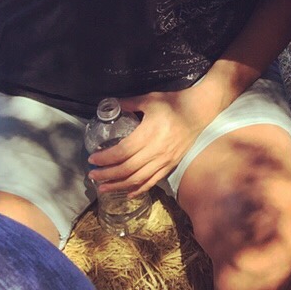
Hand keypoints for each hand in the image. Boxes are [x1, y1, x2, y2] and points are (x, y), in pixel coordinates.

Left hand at [88, 87, 211, 193]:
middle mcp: (155, 151)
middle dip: (107, 174)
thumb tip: (111, 104)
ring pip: (138, 179)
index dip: (106, 158)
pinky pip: (152, 182)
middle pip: (127, 169)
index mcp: (148, 134)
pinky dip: (138, 189)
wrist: (198, 112)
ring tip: (103, 188)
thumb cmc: (173, 103)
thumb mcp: (150, 99)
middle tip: (92, 176)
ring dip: (118, 185)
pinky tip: (127, 192)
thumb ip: (130, 103)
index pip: (122, 152)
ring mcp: (163, 161)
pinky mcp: (170, 166)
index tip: (93, 159)